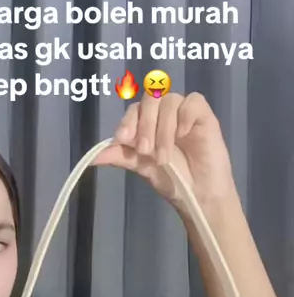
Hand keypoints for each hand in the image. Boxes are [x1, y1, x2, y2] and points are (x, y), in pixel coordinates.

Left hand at [93, 92, 235, 210]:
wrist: (198, 195)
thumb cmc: (172, 179)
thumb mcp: (141, 167)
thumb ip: (120, 156)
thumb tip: (93, 157)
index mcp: (149, 122)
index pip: (134, 109)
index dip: (128, 121)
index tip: (124, 139)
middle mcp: (165, 113)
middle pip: (150, 100)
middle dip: (144, 125)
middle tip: (145, 150)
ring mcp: (184, 112)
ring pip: (169, 101)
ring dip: (163, 129)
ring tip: (163, 157)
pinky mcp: (204, 115)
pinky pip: (193, 101)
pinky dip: (184, 116)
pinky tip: (184, 134)